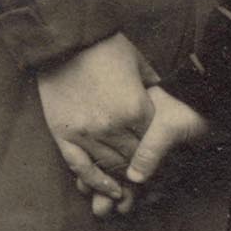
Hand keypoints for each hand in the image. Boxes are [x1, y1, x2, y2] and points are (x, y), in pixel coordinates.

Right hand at [31, 31, 183, 209]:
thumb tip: (166, 98)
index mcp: (137, 109)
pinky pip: (81, 167)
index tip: (162, 158)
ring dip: (121, 177)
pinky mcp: (64, 135)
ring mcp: (87, 134)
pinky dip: (95, 181)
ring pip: (110, 166)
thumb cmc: (106, 48)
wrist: (66, 41)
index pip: (153, 142)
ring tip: (130, 183)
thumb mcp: (141, 64)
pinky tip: (108, 189)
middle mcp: (113, 127)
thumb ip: (155, 86)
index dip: (157, 151)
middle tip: (146, 173)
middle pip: (133, 158)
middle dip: (140, 166)